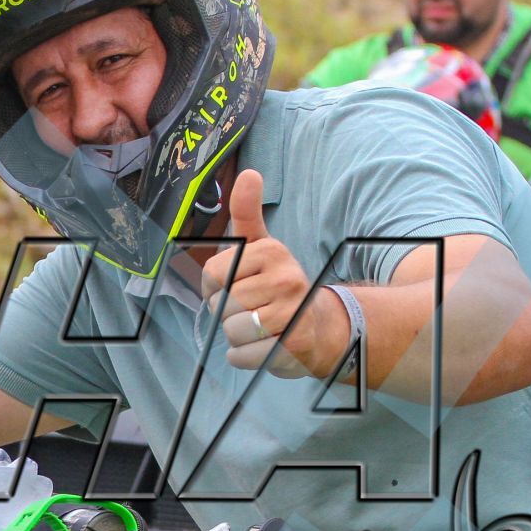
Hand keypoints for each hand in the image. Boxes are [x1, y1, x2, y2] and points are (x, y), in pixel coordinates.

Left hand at [200, 170, 348, 376]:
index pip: (211, 274)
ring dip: (237, 337)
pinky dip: (244, 357)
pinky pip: (242, 356)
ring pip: (231, 332)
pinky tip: (262, 347)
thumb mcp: (262, 247)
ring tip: (260, 328)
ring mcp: (292, 312)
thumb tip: (249, 173)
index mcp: (271, 252)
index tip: (235, 287)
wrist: (319, 328)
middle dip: (227, 314)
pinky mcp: (293, 345)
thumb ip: (247, 213)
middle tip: (252, 310)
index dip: (213, 287)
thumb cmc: (278, 285)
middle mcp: (285, 278)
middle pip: (220, 305)